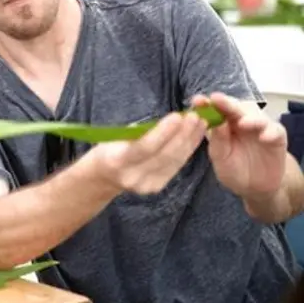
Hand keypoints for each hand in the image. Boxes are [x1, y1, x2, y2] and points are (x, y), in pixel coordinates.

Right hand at [88, 111, 206, 195]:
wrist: (103, 176)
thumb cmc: (110, 148)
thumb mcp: (117, 136)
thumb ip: (141, 132)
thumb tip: (171, 121)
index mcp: (118, 161)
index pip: (145, 147)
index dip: (163, 132)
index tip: (177, 116)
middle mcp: (133, 176)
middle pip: (164, 155)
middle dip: (183, 134)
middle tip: (195, 116)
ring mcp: (146, 185)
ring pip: (174, 161)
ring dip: (190, 141)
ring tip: (200, 123)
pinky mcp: (157, 187)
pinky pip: (175, 166)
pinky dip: (187, 150)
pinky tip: (195, 137)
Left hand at [195, 92, 286, 198]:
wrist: (255, 187)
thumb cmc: (233, 169)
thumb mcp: (221, 158)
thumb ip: (218, 141)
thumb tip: (216, 123)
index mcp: (223, 124)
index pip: (214, 109)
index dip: (206, 104)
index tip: (197, 101)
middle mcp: (241, 121)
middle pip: (235, 107)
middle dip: (225, 103)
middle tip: (217, 99)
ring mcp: (260, 127)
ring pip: (256, 115)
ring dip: (249, 117)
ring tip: (242, 123)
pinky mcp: (277, 137)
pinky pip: (275, 130)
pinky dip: (270, 132)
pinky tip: (264, 137)